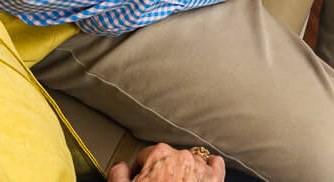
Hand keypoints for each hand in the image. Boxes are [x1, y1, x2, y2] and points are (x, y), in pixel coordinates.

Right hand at [109, 143, 224, 181]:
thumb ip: (118, 175)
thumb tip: (120, 167)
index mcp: (158, 155)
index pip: (145, 156)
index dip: (141, 171)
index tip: (142, 180)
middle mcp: (181, 156)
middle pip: (169, 158)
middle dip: (163, 171)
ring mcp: (200, 166)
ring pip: (192, 160)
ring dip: (185, 171)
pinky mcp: (214, 178)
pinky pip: (216, 164)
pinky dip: (210, 167)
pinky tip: (203, 176)